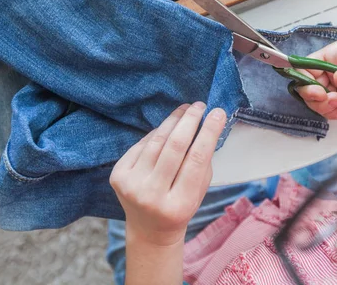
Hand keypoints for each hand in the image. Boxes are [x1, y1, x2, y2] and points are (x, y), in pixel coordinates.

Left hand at [109, 102, 225, 246]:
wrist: (149, 229)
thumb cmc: (180, 206)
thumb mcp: (198, 191)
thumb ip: (202, 162)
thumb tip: (207, 124)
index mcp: (179, 204)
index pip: (197, 160)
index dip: (208, 132)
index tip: (218, 113)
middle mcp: (152, 196)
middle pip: (174, 147)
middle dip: (189, 121)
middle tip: (200, 105)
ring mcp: (131, 186)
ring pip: (156, 142)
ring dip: (172, 121)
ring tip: (185, 110)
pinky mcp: (118, 176)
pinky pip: (141, 146)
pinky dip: (156, 134)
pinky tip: (167, 128)